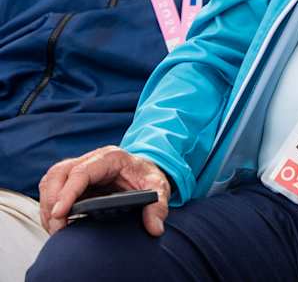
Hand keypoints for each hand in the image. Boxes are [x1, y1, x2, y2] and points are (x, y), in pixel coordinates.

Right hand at [39, 146, 170, 236]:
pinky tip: (56, 223)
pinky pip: (52, 190)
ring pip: (51, 181)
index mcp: (110, 158)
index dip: (67, 193)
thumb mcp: (159, 187)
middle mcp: (91, 160)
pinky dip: (49, 207)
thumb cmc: (148, 176)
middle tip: (58, 227)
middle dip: (52, 202)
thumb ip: (158, 206)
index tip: (60, 213)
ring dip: (47, 205)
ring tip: (55, 228)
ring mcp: (79, 168)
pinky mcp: (73, 181)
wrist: (145, 170)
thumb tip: (154, 228)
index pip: (81, 172)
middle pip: (58, 174)